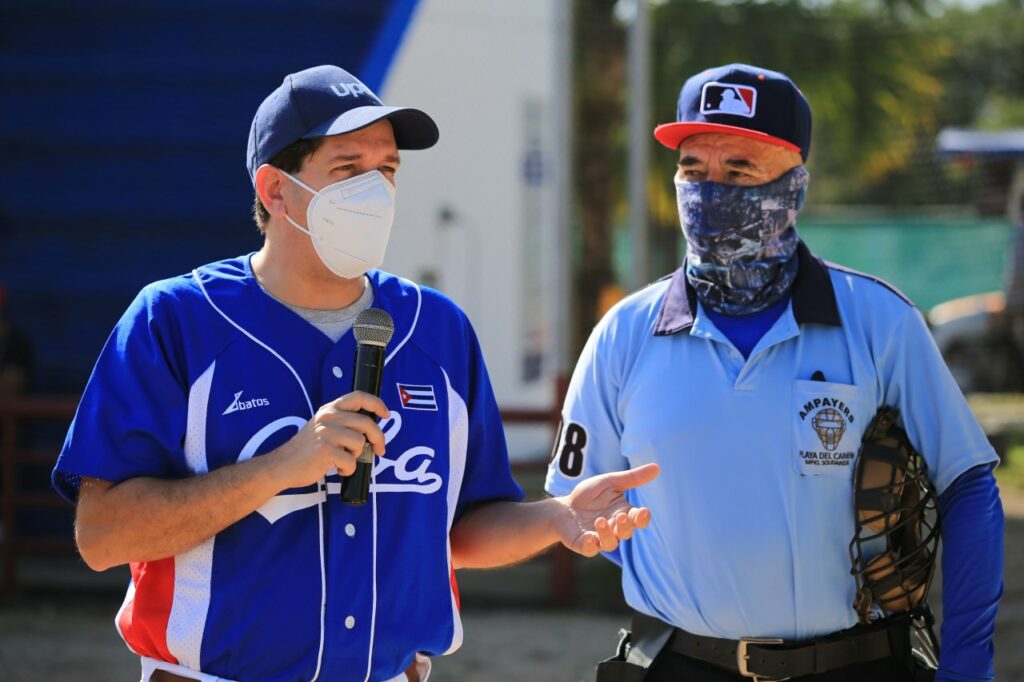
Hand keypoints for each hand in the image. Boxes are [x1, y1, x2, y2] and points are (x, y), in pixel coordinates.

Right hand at [272, 391, 388, 489]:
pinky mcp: (326, 450)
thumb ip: (342, 423)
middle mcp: (329, 417)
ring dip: (357, 455)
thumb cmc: (306, 450)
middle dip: (378, 438)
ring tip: (343, 459)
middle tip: (380, 450)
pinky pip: (351, 461)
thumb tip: (370, 430)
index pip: (358, 396)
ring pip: (360, 442)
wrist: (283, 465)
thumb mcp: (322, 427)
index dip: (376, 404)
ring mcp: (327, 433)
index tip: (386, 414)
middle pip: (366, 422)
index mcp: (329, 409)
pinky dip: (348, 469)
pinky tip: (337, 469)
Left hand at [553, 463, 659, 556]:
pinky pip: (590, 550)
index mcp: (624, 513)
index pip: (638, 519)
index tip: (642, 511)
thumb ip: (632, 478)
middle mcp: (614, 529)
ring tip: (600, 521)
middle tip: (621, 517)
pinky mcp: (583, 544)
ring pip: (610, 544)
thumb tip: (657, 468)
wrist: (564, 506)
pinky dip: (591, 546)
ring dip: (607, 534)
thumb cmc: (590, 495)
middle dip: (625, 527)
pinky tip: (590, 537)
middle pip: (626, 533)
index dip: (642, 518)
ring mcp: (599, 538)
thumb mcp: (610, 482)